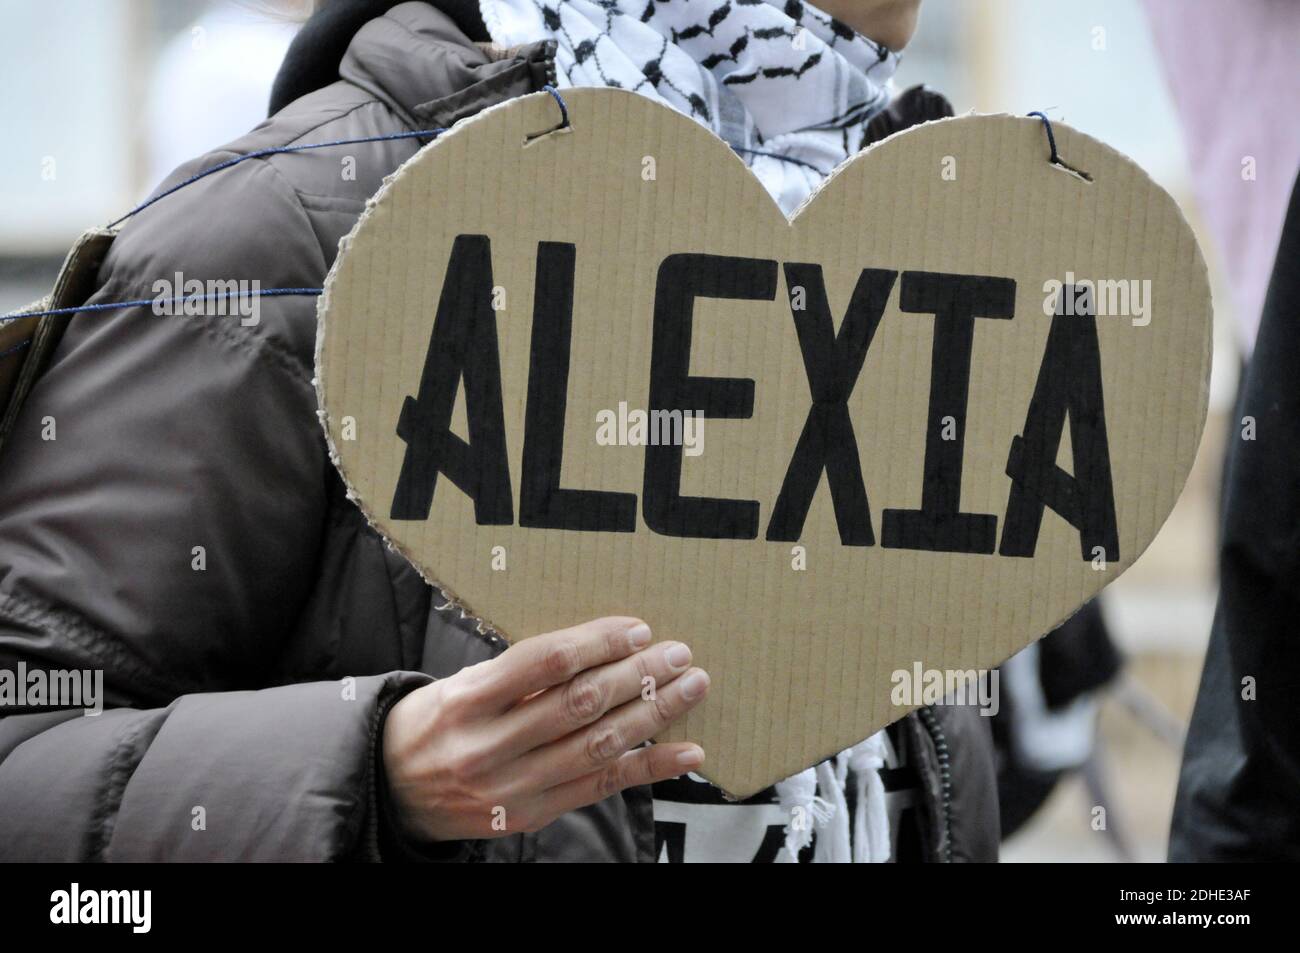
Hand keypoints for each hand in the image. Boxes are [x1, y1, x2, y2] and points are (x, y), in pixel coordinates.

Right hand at [381, 616, 708, 841]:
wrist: (393, 789)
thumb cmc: (438, 722)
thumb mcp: (463, 684)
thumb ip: (521, 672)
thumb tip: (600, 646)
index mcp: (469, 700)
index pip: (546, 663)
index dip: (598, 642)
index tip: (637, 629)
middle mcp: (489, 746)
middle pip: (580, 704)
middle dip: (637, 676)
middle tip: (678, 654)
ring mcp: (512, 787)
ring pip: (599, 746)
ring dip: (654, 715)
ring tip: (691, 688)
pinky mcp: (532, 815)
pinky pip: (602, 788)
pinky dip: (650, 769)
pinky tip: (687, 753)